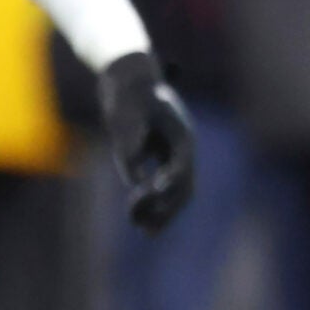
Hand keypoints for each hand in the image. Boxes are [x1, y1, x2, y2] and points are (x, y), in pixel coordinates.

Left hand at [99, 51, 194, 234]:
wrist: (129, 78)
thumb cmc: (129, 94)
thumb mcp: (126, 118)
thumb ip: (130, 148)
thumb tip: (135, 179)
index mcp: (181, 136)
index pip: (181, 168)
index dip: (168, 186)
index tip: (150, 195)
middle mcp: (182, 147)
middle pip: (183, 186)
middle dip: (167, 210)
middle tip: (147, 231)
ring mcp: (173, 151)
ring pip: (176, 189)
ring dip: (161, 210)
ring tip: (142, 230)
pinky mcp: (160, 153)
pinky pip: (163, 182)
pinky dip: (153, 199)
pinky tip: (139, 215)